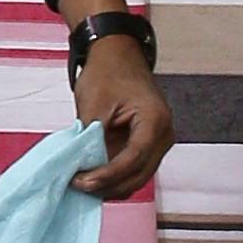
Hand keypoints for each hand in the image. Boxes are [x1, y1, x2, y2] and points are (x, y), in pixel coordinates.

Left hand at [71, 35, 177, 199]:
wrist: (117, 55)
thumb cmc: (108, 71)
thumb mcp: (94, 103)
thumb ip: (91, 137)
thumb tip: (82, 168)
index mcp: (155, 119)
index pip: (134, 158)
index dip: (108, 175)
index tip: (83, 182)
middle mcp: (164, 134)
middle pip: (139, 174)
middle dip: (109, 185)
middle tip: (78, 187)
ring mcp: (158, 141)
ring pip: (138, 176)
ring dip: (111, 185)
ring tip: (83, 185)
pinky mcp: (148, 145)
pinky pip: (134, 169)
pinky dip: (114, 177)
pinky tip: (93, 177)